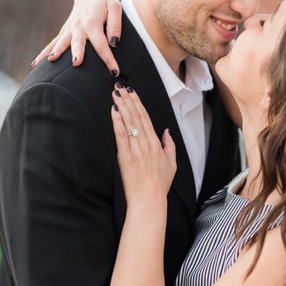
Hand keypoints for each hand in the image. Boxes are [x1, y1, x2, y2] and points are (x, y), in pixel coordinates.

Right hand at [32, 0, 122, 75]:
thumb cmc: (106, 1)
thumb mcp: (115, 8)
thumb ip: (115, 25)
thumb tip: (114, 43)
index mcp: (92, 22)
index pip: (101, 44)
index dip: (108, 59)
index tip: (114, 72)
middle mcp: (78, 26)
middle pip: (77, 43)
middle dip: (77, 53)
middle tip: (76, 63)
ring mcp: (69, 29)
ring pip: (61, 43)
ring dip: (56, 52)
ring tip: (51, 60)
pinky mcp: (64, 31)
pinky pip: (52, 43)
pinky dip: (44, 53)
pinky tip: (35, 65)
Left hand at [110, 85, 175, 202]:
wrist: (149, 199)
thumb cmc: (159, 185)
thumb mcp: (172, 164)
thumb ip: (170, 146)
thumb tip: (167, 132)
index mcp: (157, 144)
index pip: (146, 118)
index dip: (138, 103)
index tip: (131, 92)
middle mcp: (146, 143)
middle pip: (136, 116)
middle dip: (127, 99)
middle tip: (119, 86)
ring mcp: (136, 149)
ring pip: (128, 122)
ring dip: (121, 106)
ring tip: (114, 93)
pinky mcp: (125, 156)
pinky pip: (120, 135)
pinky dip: (117, 122)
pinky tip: (113, 111)